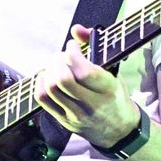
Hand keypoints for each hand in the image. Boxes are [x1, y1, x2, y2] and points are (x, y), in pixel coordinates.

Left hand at [35, 25, 138, 147]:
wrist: (119, 131)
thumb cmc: (115, 96)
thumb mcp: (113, 71)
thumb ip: (96, 46)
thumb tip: (76, 29)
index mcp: (108, 90)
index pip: (84, 72)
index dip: (73, 54)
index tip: (73, 46)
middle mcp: (92, 105)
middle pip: (63, 80)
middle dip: (58, 61)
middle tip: (62, 56)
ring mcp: (76, 115)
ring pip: (50, 89)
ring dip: (49, 70)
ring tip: (56, 65)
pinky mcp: (64, 121)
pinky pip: (42, 99)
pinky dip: (40, 82)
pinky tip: (48, 76)